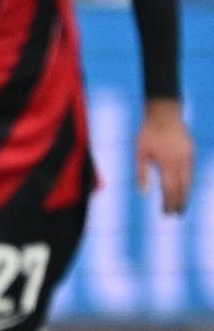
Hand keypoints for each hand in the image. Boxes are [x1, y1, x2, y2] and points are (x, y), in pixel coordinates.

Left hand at [137, 98, 193, 214]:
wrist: (165, 114)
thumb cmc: (148, 134)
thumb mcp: (140, 154)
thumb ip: (141, 174)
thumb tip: (144, 194)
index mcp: (168, 164)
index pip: (170, 190)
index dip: (169, 203)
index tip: (166, 214)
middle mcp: (181, 162)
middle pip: (183, 188)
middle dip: (179, 203)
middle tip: (176, 215)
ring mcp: (188, 157)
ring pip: (189, 181)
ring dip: (185, 194)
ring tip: (181, 206)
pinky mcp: (191, 152)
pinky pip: (190, 171)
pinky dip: (187, 182)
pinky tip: (183, 189)